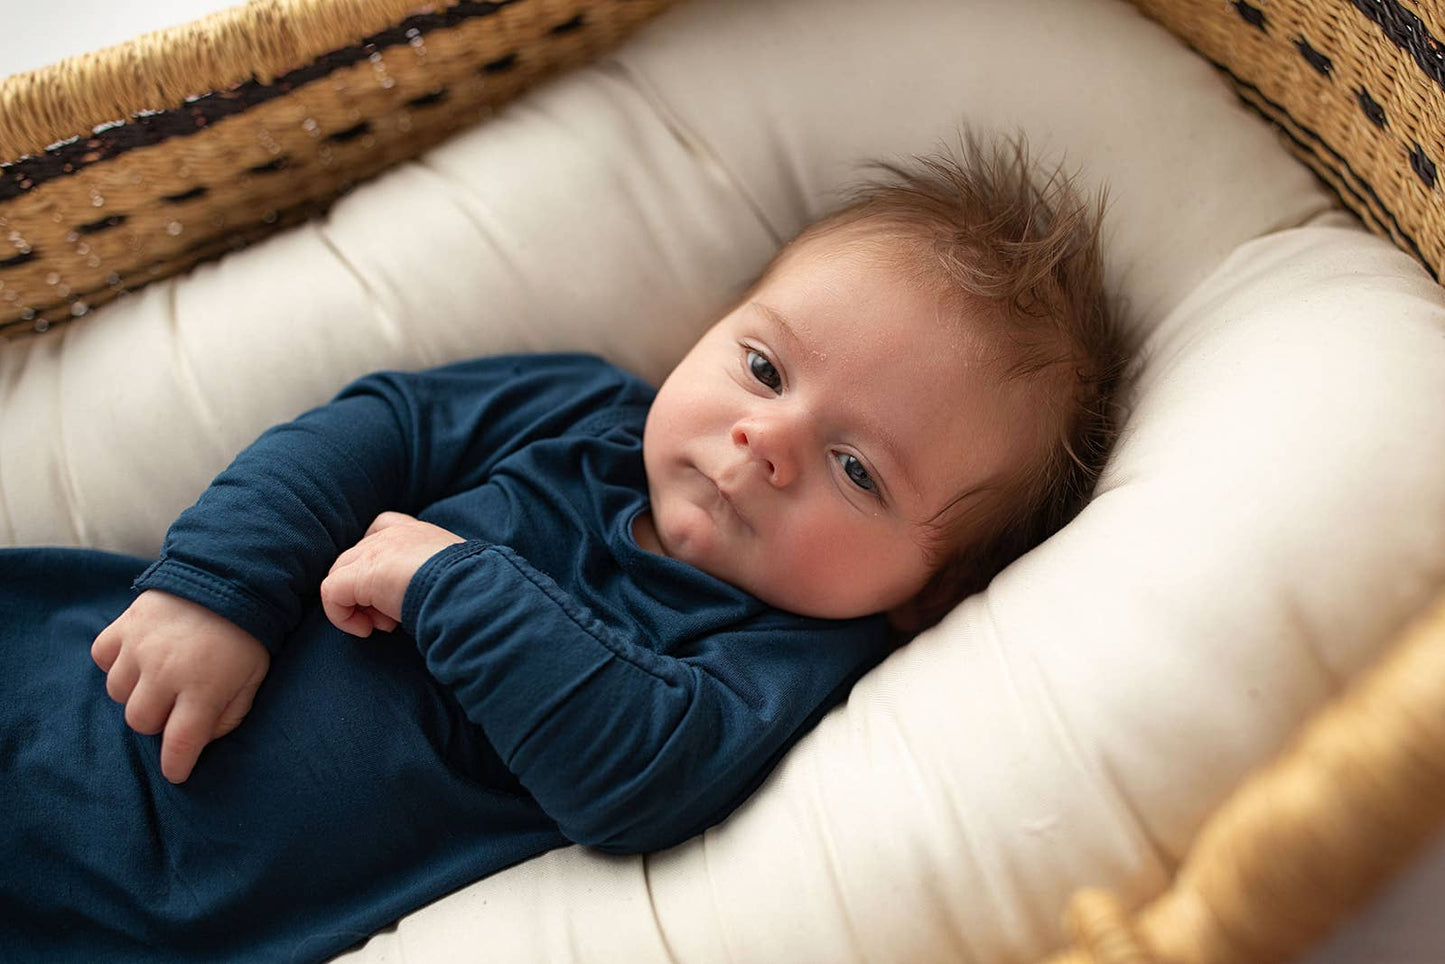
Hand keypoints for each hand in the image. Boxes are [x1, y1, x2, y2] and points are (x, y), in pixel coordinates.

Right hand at [92, 589, 269, 783]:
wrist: (229, 575)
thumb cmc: (246, 633)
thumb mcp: (254, 678)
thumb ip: (230, 715)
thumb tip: (200, 740)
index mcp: (202, 688)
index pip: (178, 744)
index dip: (176, 765)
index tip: (177, 771)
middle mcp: (164, 672)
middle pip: (141, 722)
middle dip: (159, 722)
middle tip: (177, 705)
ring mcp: (139, 648)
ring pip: (118, 694)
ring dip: (137, 692)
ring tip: (161, 676)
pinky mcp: (123, 626)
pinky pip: (103, 658)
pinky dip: (117, 662)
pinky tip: (140, 655)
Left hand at [322, 511, 463, 636]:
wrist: (469, 590)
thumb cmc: (470, 590)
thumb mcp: (452, 575)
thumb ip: (432, 575)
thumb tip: (424, 597)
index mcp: (418, 533)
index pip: (382, 528)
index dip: (375, 558)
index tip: (391, 590)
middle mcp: (394, 534)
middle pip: (356, 557)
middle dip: (367, 592)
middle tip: (390, 620)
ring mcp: (375, 551)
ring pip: (340, 575)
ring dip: (356, 606)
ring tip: (383, 626)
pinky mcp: (360, 574)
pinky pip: (331, 593)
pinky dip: (341, 617)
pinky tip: (366, 631)